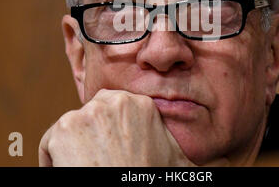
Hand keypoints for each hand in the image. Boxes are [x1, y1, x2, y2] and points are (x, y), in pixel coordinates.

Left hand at [39, 89, 195, 166]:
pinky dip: (54, 158)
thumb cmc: (152, 177)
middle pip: (93, 114)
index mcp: (140, 105)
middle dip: (92, 135)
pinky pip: (51, 141)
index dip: (110, 132)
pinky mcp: (64, 128)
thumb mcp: (180, 164)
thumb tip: (227, 164)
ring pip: (72, 126)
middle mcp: (114, 102)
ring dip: (74, 147)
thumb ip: (201, 159)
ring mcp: (88, 113)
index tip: (112, 151)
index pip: (115, 109)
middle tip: (100, 160)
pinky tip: (74, 170)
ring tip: (90, 167)